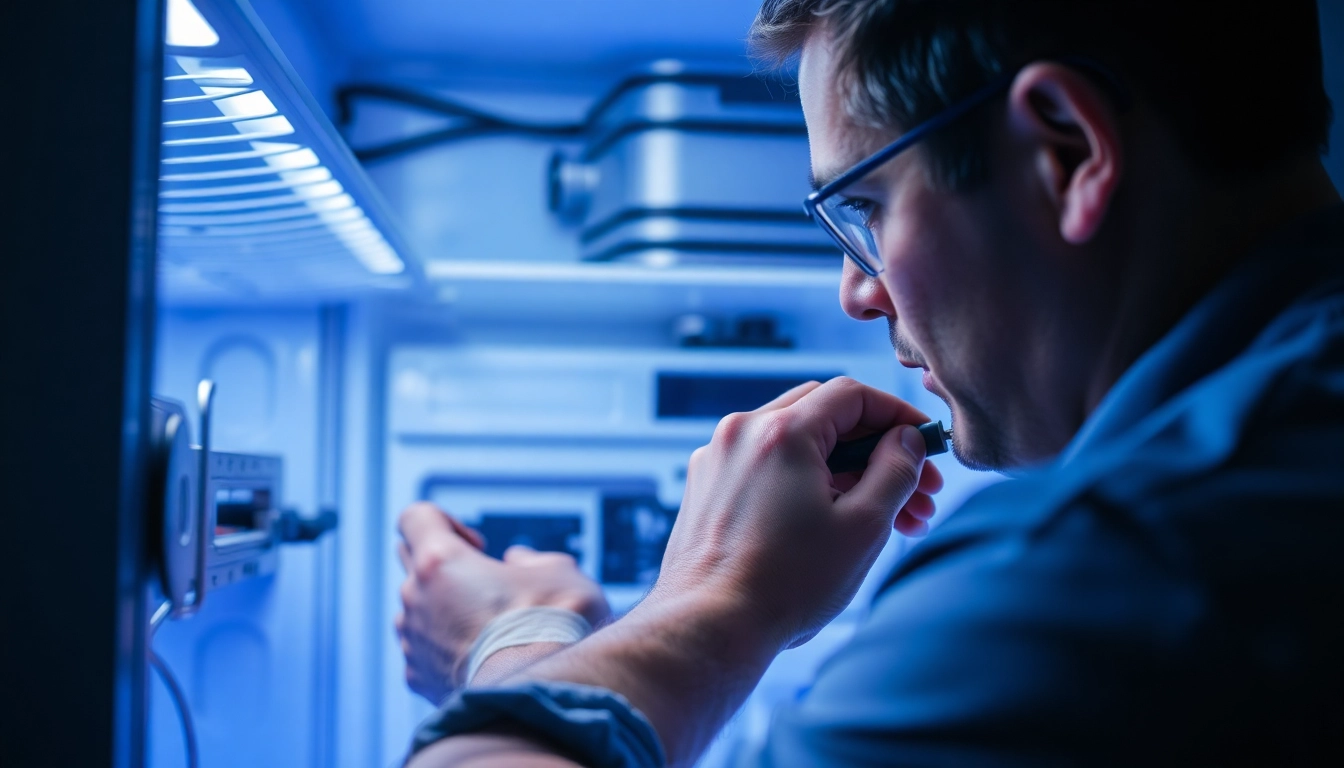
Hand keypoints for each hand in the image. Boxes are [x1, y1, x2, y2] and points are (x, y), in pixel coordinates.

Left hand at [395, 503, 610, 703]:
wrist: (544, 694)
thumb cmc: (552, 627)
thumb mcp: (559, 570)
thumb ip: (531, 560)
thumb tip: (518, 563)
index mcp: (440, 561)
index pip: (416, 517)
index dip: (447, 522)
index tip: (478, 545)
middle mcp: (415, 598)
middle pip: (411, 560)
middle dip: (444, 564)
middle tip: (484, 582)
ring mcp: (412, 640)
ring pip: (419, 609)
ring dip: (446, 610)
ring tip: (491, 627)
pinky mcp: (418, 678)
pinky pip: (425, 650)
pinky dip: (447, 649)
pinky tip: (484, 658)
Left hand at [648, 377, 942, 649]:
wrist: (708, 627)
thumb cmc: (786, 584)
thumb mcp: (864, 526)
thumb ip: (896, 470)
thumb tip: (906, 440)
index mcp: (782, 431)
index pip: (853, 394)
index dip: (899, 416)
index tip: (927, 447)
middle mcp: (742, 433)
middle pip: (824, 415)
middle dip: (877, 450)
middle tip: (917, 492)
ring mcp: (718, 459)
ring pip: (796, 444)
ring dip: (844, 472)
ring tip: (884, 520)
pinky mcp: (705, 487)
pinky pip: (765, 467)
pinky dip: (803, 483)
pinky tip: (830, 525)